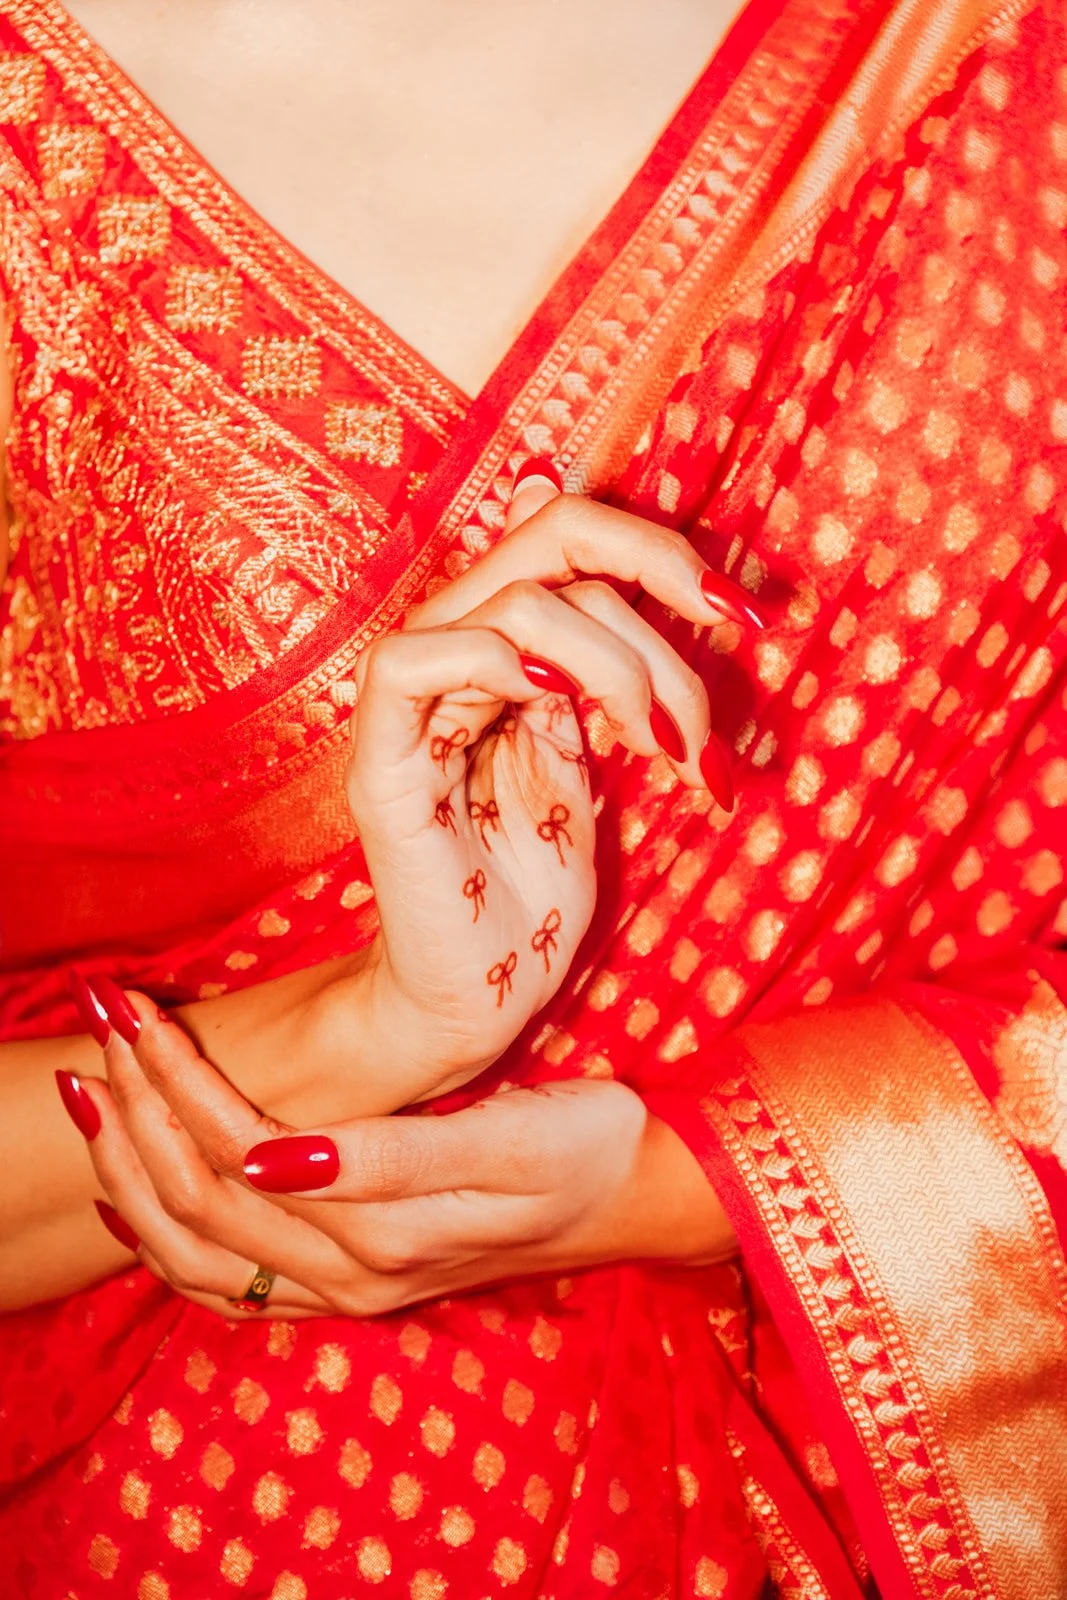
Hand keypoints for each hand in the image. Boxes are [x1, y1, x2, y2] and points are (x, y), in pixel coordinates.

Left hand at [82, 995, 735, 1318]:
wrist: (639, 1196)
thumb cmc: (583, 1144)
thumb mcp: (505, 1141)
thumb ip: (391, 1159)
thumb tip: (274, 1158)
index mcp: (381, 1235)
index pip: (238, 1157)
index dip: (176, 1085)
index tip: (132, 1011)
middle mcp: (349, 1277)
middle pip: (200, 1204)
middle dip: (137, 1115)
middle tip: (100, 1028)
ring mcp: (348, 1290)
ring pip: (198, 1249)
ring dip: (134, 1170)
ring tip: (95, 1091)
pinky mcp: (354, 1282)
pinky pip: (229, 1278)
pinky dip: (166, 1233)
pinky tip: (136, 1190)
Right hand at [322, 463, 758, 1112]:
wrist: (484, 996)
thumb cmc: (537, 888)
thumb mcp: (596, 759)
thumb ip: (606, 672)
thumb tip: (669, 587)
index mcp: (503, 642)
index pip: (570, 532)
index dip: (665, 551)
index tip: (754, 617)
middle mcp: (454, 649)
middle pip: (552, 535)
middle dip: (663, 590)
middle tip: (716, 684)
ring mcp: (411, 703)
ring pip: (519, 602)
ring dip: (625, 672)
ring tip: (671, 757)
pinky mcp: (380, 763)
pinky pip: (416, 661)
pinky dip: (499, 666)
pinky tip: (558, 712)